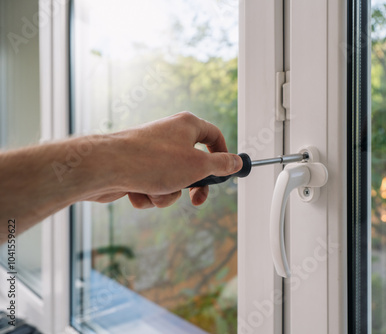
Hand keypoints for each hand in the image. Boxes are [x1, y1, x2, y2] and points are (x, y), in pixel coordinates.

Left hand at [85, 112, 241, 208]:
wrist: (104, 167)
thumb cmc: (152, 161)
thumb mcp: (198, 166)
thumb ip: (221, 165)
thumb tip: (238, 162)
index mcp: (187, 125)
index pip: (214, 136)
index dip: (223, 155)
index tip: (227, 173)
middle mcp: (169, 135)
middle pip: (193, 164)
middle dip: (193, 186)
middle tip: (197, 200)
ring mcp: (151, 152)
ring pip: (172, 180)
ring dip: (167, 193)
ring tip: (154, 190)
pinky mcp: (136, 168)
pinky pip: (153, 186)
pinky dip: (148, 194)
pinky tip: (136, 191)